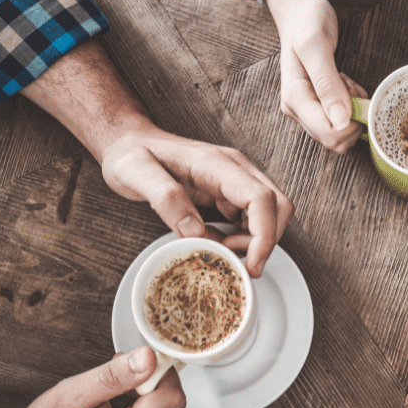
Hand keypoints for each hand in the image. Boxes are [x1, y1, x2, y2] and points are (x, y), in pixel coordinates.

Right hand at [5, 347, 185, 407]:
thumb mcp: (71, 394)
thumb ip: (113, 376)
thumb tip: (150, 357)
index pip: (169, 398)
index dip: (158, 372)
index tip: (133, 362)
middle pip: (174, 407)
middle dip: (153, 383)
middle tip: (119, 379)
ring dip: (150, 397)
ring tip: (114, 397)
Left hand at [100, 123, 293, 276]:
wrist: (128, 143)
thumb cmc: (131, 155)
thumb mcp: (136, 173)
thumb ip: (166, 199)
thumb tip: (196, 230)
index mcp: (216, 164)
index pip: (261, 199)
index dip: (264, 236)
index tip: (251, 265)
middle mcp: (235, 169)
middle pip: (279, 206)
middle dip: (266, 241)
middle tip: (235, 261)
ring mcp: (235, 180)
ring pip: (271, 214)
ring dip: (256, 241)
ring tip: (222, 250)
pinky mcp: (230, 192)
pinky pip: (253, 218)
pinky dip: (244, 238)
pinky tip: (219, 243)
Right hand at [266, 0, 368, 152]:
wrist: (298, 13)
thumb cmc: (306, 21)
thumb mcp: (317, 45)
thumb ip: (327, 84)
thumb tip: (341, 121)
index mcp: (295, 99)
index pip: (329, 134)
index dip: (351, 121)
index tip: (351, 88)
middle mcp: (297, 110)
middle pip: (334, 139)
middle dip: (352, 116)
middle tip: (348, 82)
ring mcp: (304, 111)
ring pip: (338, 133)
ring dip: (352, 112)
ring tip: (345, 81)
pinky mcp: (314, 108)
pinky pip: (338, 123)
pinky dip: (349, 108)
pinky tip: (343, 85)